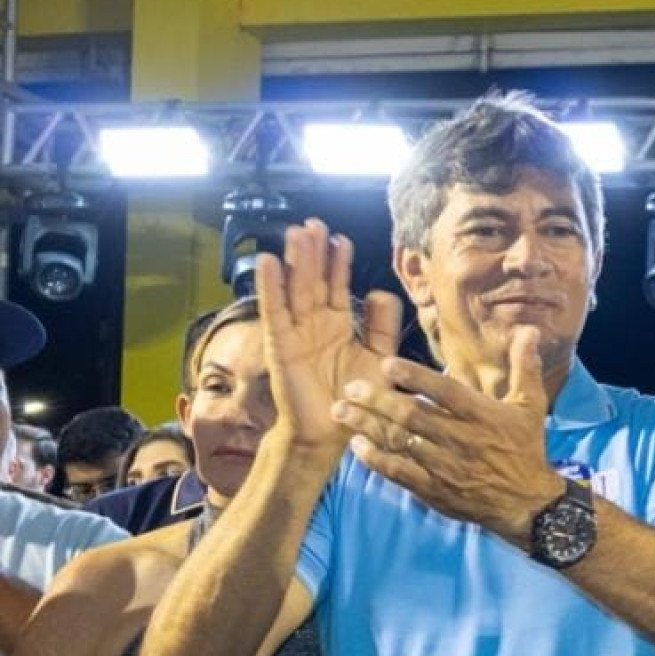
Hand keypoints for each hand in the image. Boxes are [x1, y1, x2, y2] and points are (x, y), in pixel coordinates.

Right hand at [255, 219, 401, 469]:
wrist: (333, 432)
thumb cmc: (357, 397)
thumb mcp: (381, 357)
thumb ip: (383, 326)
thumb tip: (382, 291)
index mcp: (338, 324)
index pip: (337, 285)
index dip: (338, 262)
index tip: (340, 237)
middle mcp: (316, 324)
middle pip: (314, 280)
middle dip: (314, 252)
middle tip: (312, 223)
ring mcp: (297, 333)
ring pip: (296, 289)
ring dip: (295, 261)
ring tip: (295, 232)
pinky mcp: (282, 346)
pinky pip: (276, 312)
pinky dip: (271, 288)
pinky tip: (269, 263)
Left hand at [333, 325, 562, 542]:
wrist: (526, 502)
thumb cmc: (525, 447)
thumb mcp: (531, 405)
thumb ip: (524, 366)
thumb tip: (529, 330)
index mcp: (482, 415)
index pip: (445, 392)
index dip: (416, 378)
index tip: (387, 365)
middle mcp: (461, 439)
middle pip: (413, 416)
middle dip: (378, 401)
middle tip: (351, 387)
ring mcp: (444, 466)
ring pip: (400, 442)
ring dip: (368, 426)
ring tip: (341, 411)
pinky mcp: (434, 489)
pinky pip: (399, 472)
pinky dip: (376, 459)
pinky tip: (357, 445)